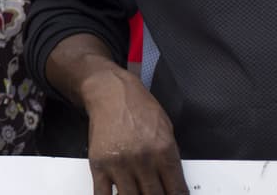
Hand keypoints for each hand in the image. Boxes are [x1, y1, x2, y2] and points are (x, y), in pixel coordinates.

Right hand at [83, 69, 188, 194]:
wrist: (110, 91)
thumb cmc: (139, 108)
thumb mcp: (166, 131)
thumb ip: (170, 160)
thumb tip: (173, 187)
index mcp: (164, 152)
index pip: (177, 192)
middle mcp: (143, 160)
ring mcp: (119, 163)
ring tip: (138, 194)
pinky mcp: (99, 164)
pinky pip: (103, 194)